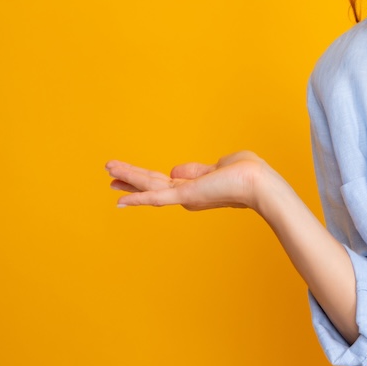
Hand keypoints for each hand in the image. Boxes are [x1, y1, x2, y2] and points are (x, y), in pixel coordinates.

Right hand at [106, 151, 273, 211]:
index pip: (167, 180)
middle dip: (130, 178)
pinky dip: (137, 199)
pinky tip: (120, 201)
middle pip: (152, 184)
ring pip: (149, 186)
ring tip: (107, 172)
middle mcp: (187, 194)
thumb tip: (177, 170)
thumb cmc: (248, 173)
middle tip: (109, 172)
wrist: (259, 184)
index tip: (128, 173)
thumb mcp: (221, 164)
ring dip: (127, 180)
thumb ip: (200, 169)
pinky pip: (156, 198)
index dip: (148, 177)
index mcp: (196, 186)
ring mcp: (185, 197)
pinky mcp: (185, 197)